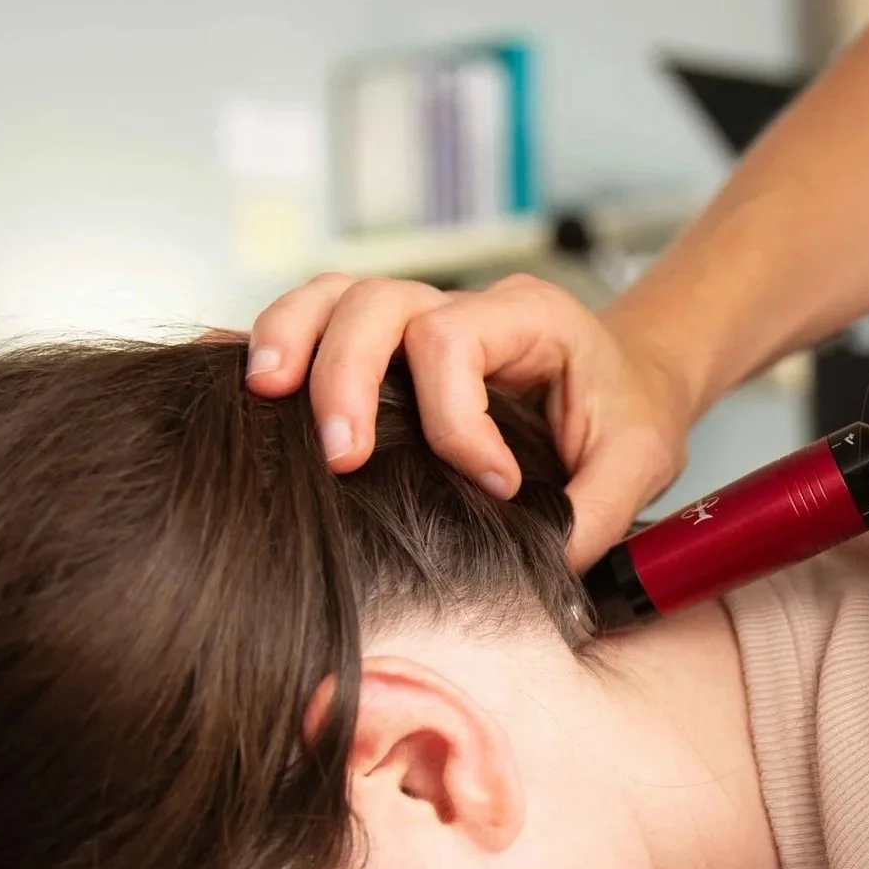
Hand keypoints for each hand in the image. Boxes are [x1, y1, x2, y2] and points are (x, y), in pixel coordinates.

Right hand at [247, 272, 696, 568]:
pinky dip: (275, 345)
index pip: (454, 340)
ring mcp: (418, 320)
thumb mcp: (641, 459)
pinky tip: (227, 373)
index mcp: (527, 316)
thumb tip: (543, 571)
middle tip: (338, 455)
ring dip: (291, 340)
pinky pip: (318, 326)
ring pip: (334, 297)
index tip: (494, 488)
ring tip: (262, 393)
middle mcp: (462, 305)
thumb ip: (597, 511)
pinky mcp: (388, 352)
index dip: (456, 418)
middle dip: (345, 376)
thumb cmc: (629, 411)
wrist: (631, 379)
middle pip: (376, 303)